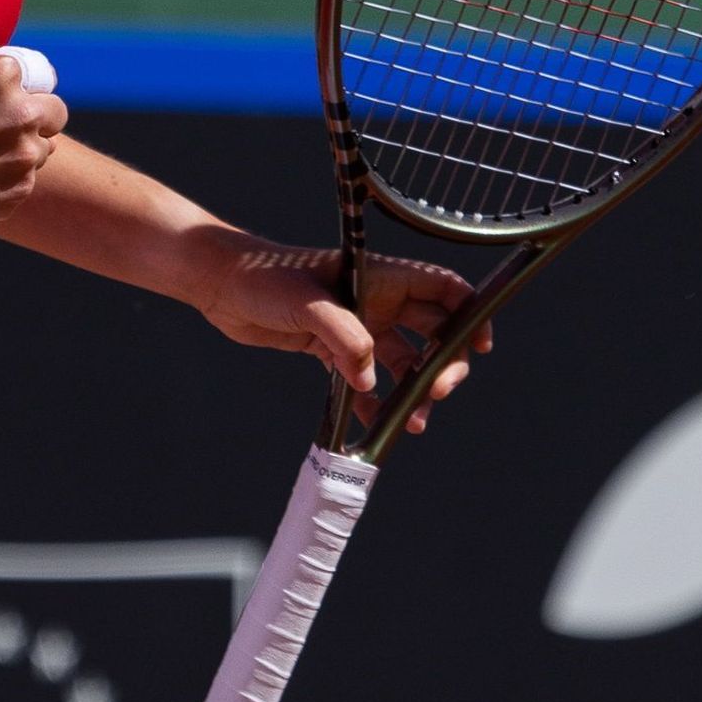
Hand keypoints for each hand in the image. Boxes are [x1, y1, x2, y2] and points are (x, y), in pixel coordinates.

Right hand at [0, 58, 68, 236]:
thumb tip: (17, 93)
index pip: (37, 81)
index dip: (20, 94)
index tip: (2, 107)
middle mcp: (19, 111)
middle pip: (55, 113)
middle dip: (36, 120)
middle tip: (7, 134)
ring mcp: (23, 154)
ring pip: (45, 150)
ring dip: (23, 154)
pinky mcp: (18, 191)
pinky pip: (27, 182)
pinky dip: (9, 183)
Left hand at [192, 237, 492, 434]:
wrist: (221, 285)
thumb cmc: (263, 277)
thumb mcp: (305, 303)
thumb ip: (344, 337)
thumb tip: (370, 379)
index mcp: (379, 277)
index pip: (441, 287)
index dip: (469, 312)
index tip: (480, 346)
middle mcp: (375, 300)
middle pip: (432, 330)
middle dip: (444, 363)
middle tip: (438, 392)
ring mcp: (354, 324)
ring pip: (401, 360)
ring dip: (412, 390)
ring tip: (413, 422)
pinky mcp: (330, 347)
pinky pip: (364, 378)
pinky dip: (374, 401)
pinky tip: (376, 424)